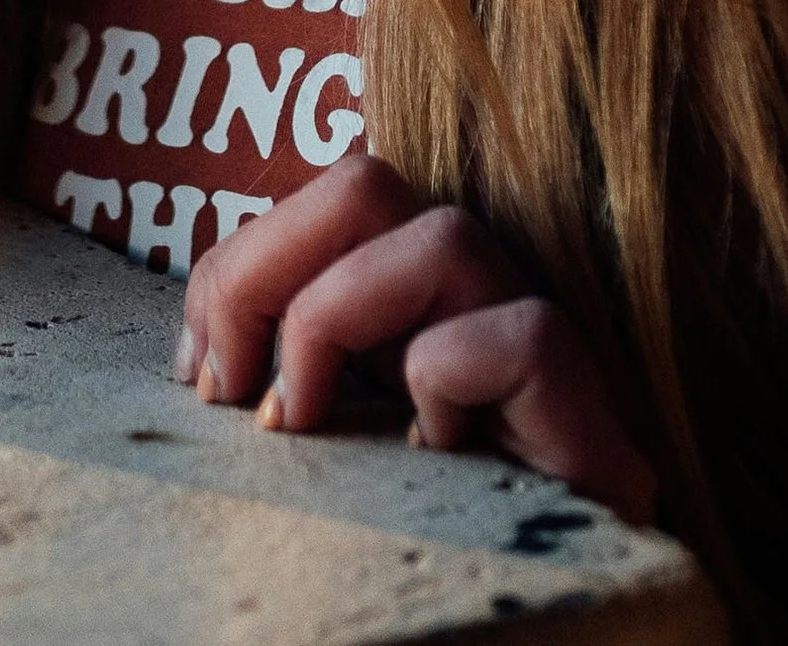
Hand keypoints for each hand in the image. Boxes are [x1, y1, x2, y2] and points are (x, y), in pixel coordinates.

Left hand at [175, 155, 659, 525]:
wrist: (543, 617)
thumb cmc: (415, 544)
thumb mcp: (324, 448)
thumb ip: (282, 382)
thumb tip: (203, 368)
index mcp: (406, 301)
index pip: (324, 204)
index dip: (239, 262)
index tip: (199, 372)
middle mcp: (475, 301)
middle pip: (366, 185)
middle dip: (262, 265)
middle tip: (226, 387)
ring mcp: (540, 349)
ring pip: (442, 235)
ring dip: (332, 318)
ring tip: (295, 422)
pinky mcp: (588, 412)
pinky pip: (523, 333)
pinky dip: (445, 381)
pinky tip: (421, 458)